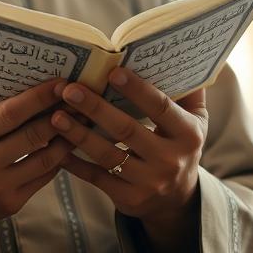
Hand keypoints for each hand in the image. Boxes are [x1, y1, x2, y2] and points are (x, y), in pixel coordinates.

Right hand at [0, 78, 72, 250]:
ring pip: (45, 158)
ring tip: (80, 119)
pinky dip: (58, 159)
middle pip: (32, 134)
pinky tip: (66, 143)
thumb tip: (2, 79)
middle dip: (59, 112)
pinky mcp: (11, 204)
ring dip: (66, 137)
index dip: (38, 98)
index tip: (58, 83)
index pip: (9, 114)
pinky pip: (43, 177)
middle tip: (77, 97)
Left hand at [51, 68, 208, 231]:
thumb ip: (189, 90)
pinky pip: (95, 178)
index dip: (137, 90)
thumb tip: (178, 52)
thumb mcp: (196, 120)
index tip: (112, 71)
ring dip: (78, 134)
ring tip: (56, 116)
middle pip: (127, 130)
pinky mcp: (128, 199)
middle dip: (95, 108)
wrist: (176, 200)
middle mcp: (170, 160)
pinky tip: (55, 146)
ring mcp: (148, 183)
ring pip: (107, 155)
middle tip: (69, 90)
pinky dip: (74, 163)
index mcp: (188, 135)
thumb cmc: (180, 145)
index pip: (160, 107)